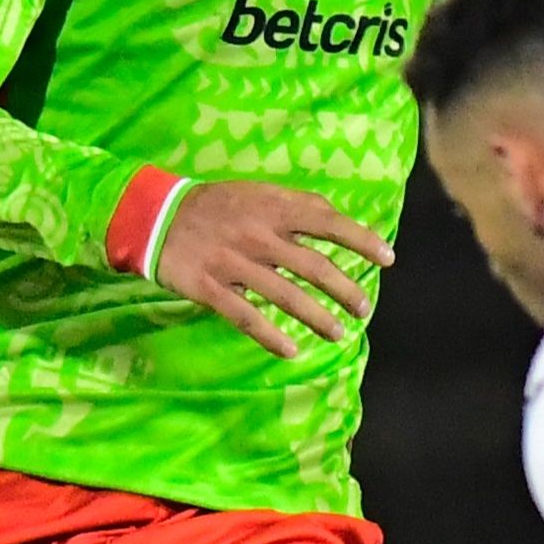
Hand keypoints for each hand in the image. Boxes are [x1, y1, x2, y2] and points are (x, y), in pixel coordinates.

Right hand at [155, 181, 392, 359]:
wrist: (155, 215)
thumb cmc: (213, 204)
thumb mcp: (255, 192)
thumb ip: (293, 204)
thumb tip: (333, 218)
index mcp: (272, 208)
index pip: (327, 222)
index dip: (361, 240)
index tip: (388, 259)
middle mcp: (259, 235)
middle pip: (313, 267)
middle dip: (345, 290)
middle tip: (364, 308)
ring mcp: (235, 264)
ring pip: (286, 296)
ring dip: (317, 318)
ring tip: (338, 334)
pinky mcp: (211, 288)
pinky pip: (247, 317)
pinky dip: (270, 337)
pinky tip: (291, 352)